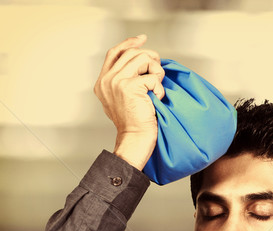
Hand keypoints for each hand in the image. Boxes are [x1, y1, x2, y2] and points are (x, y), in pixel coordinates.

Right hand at [94, 35, 164, 168]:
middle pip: (132, 53)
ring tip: (156, 87)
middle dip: (150, 59)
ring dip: (156, 71)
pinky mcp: (130, 87)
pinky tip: (156, 98)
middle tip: (157, 71)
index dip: (129, 43)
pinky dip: (159, 87)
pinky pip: (152, 76)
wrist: (135, 138)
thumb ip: (123, 79)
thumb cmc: (133, 123)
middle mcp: (107, 80)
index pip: (115, 52)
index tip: (142, 39)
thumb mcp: (121, 98)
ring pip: (143, 59)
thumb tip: (140, 62)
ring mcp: (117, 82)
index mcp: (102, 82)